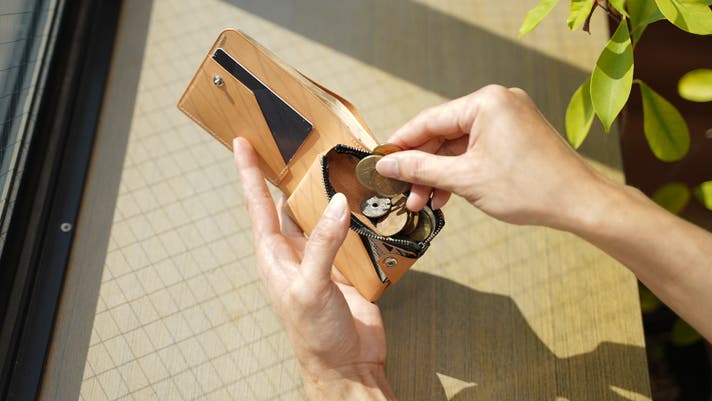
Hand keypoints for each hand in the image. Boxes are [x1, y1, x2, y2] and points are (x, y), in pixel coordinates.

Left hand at [233, 138, 395, 399]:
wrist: (348, 365)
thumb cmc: (314, 336)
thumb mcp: (310, 287)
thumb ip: (323, 245)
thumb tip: (335, 204)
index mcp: (274, 255)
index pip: (258, 205)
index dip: (249, 173)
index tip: (242, 143)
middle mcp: (296, 252)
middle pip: (290, 203)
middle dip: (291, 175)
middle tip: (296, 141)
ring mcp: (322, 258)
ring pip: (321, 214)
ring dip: (327, 192)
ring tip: (334, 161)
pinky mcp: (347, 265)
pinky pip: (349, 231)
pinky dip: (356, 214)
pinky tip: (364, 200)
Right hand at [375, 85, 607, 229]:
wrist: (579, 203)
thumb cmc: (532, 187)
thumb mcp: (465, 179)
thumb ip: (422, 167)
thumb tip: (389, 162)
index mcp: (486, 102)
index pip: (429, 120)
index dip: (401, 143)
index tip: (382, 161)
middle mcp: (497, 102)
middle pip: (443, 134)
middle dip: (422, 167)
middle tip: (404, 191)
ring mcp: (508, 118)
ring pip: (459, 145)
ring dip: (440, 174)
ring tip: (424, 201)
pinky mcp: (515, 135)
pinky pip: (477, 150)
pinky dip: (461, 171)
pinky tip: (446, 195)